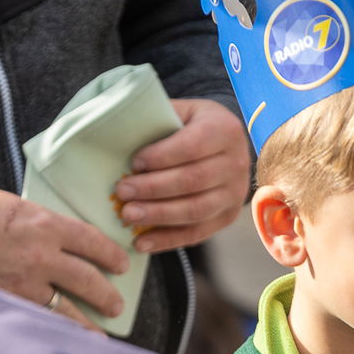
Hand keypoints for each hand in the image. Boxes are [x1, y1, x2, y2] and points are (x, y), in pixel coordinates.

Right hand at [0, 180, 128, 330]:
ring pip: (66, 310)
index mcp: (45, 224)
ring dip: (87, 324)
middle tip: (117, 304)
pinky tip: (64, 339)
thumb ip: (42, 225)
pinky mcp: (4, 300)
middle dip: (107, 295)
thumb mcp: (15, 205)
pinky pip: (38, 319)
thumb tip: (64, 241)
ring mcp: (22, 282)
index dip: (112, 255)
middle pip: (87, 279)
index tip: (122, 264)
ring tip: (100, 334)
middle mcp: (40, 255)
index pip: (93, 242)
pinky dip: (54, 330)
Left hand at [115, 98, 250, 253]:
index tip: (134, 163)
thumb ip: (157, 119)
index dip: (161, 157)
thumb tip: (117, 134)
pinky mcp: (227, 217)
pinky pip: (196, 233)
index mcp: (225, 130)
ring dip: (158, 216)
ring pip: (195, 210)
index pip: (192, 146)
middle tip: (122, 192)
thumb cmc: (192, 126)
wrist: (224, 145)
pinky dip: (167, 240)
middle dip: (153, 189)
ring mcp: (234, 194)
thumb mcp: (181, 111)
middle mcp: (236, 163)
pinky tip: (142, 241)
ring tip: (128, 215)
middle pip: (193, 181)